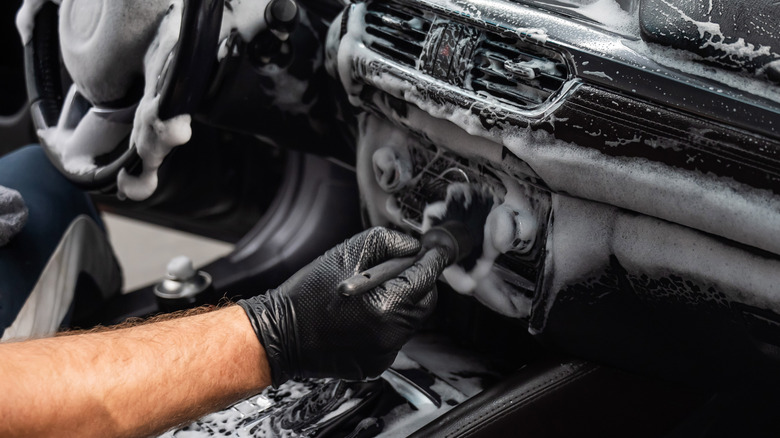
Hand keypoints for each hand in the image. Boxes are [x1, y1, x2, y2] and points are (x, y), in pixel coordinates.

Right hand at [238, 227, 446, 385]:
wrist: (279, 334)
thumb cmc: (307, 293)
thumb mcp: (347, 251)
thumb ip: (388, 242)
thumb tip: (414, 248)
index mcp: (385, 305)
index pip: (426, 279)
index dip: (431, 262)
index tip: (436, 251)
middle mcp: (389, 335)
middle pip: (424, 303)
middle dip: (416, 284)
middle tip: (396, 271)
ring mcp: (383, 354)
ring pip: (409, 322)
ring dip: (400, 305)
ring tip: (369, 295)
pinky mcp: (375, 366)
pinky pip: (393, 340)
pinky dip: (386, 325)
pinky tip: (361, 317)